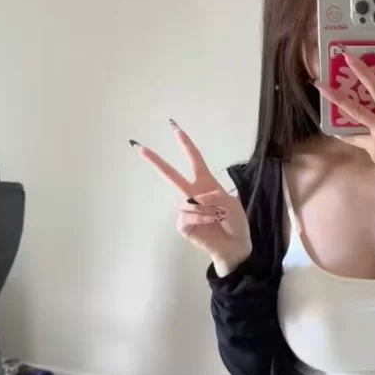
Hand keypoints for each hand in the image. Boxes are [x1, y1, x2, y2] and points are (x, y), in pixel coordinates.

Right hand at [133, 123, 251, 276]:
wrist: (235, 246)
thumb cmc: (235, 223)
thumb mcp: (232, 204)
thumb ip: (216, 195)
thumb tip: (196, 197)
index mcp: (205, 183)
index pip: (194, 160)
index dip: (185, 144)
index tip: (175, 128)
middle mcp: (192, 193)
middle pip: (170, 175)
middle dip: (155, 161)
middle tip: (139, 147)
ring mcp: (186, 209)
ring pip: (186, 201)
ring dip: (205, 207)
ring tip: (218, 216)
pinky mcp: (183, 225)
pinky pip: (187, 215)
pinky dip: (201, 217)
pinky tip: (211, 222)